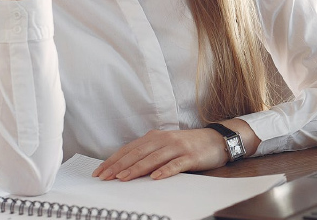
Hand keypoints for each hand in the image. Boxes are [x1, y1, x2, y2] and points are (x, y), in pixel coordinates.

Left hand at [92, 128, 228, 180]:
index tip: (99, 171)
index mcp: (155, 137)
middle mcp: (164, 140)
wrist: (217, 140)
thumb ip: (149, 154)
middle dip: (119, 166)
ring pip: (153, 158)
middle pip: (137, 153)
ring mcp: (177, 147)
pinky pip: (175, 164)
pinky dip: (165, 170)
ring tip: (122, 178)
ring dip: (136, 168)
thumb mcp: (166, 146)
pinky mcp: (190, 156)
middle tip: (104, 177)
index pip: (129, 149)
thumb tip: (125, 168)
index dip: (113, 160)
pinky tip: (155, 177)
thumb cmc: (188, 146)